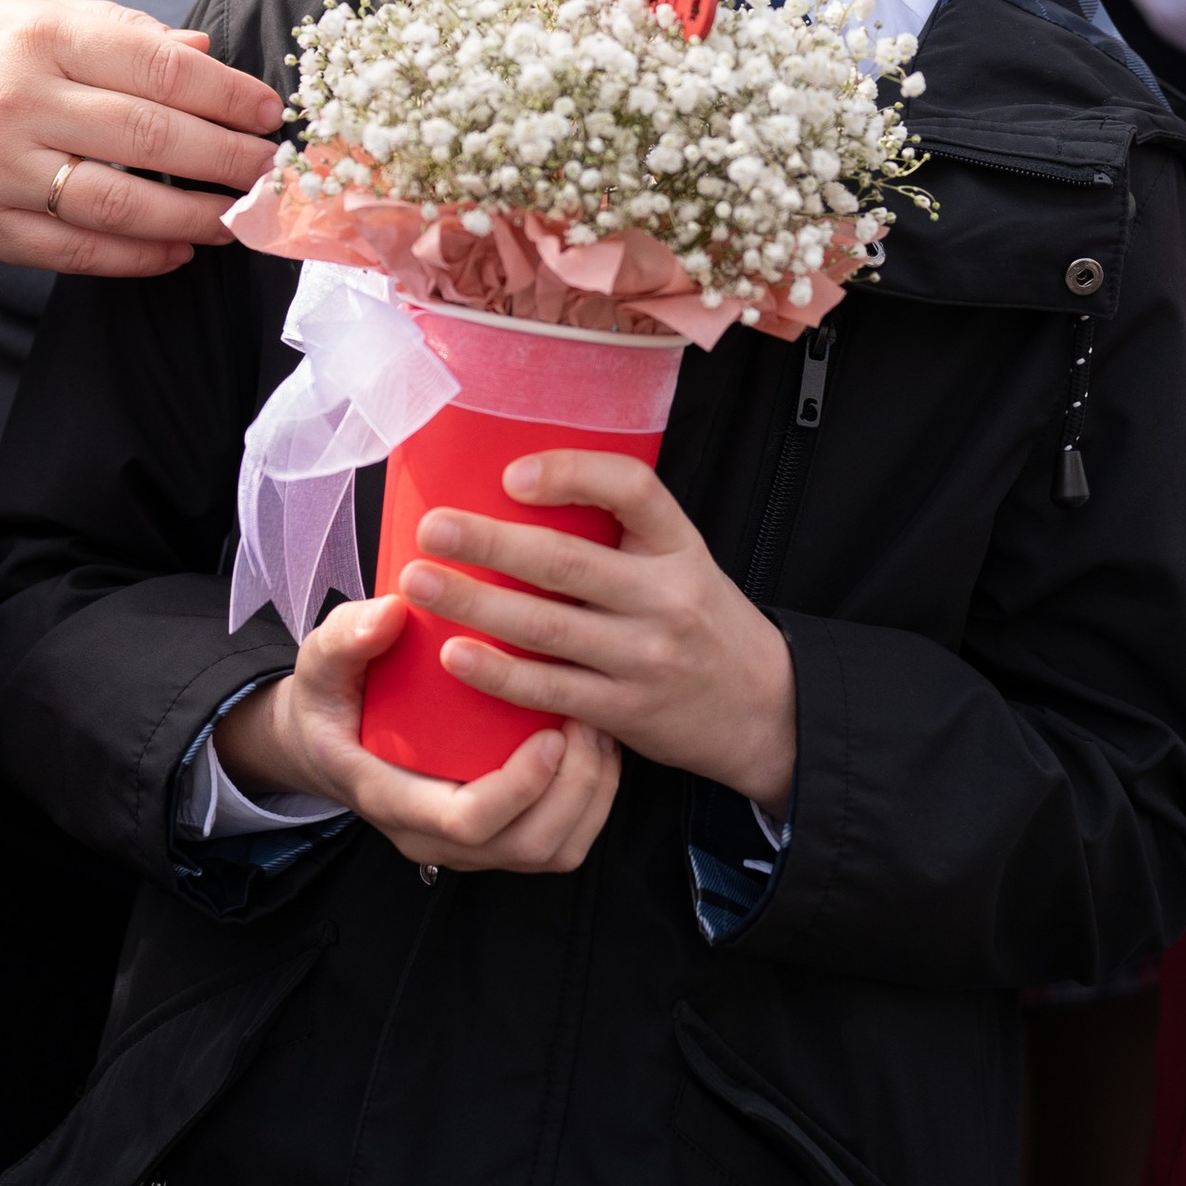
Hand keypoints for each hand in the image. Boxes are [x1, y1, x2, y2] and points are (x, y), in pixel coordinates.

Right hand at [0, 0, 280, 335]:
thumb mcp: (27, 13)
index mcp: (37, 34)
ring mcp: (0, 171)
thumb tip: (203, 53)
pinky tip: (178, 248)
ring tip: (239, 217)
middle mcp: (18, 102)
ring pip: (119, 203)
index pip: (154, 66)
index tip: (269, 111)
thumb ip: (116, 30)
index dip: (225, 93)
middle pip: (148, 136)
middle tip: (272, 170)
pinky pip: (79, 250)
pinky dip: (138, 255)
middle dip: (227, 157)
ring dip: (194, 215)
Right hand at [218, 596, 620, 874]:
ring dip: (590, 795)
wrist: (326, 740)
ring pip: (551, 850)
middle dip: (575, 787)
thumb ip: (346, 638)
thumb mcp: (321, 662)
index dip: (520, 786)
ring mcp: (468, 845)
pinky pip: (560, 841)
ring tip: (599, 728)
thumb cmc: (332, 700)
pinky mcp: (496, 837)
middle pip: (526, 844)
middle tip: (590, 719)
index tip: (552, 731)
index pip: (470, 821)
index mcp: (393, 799)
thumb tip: (389, 612)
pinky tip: (596, 746)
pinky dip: (591, 802)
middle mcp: (434, 836)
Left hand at [414, 451, 797, 813]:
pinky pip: (550, 689)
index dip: (571, 474)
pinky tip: (454, 655)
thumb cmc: (703, 622)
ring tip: (421, 583)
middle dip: (490, 542)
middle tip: (432, 527)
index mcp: (679, 546)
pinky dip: (499, 673)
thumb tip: (520, 494)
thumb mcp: (683, 562)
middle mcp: (665, 598)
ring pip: (548, 627)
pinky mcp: (625, 712)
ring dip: (475, 604)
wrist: (764, 709)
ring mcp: (645, 658)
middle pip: (567, 561)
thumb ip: (622, 535)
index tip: (512, 474)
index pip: (632, 489)